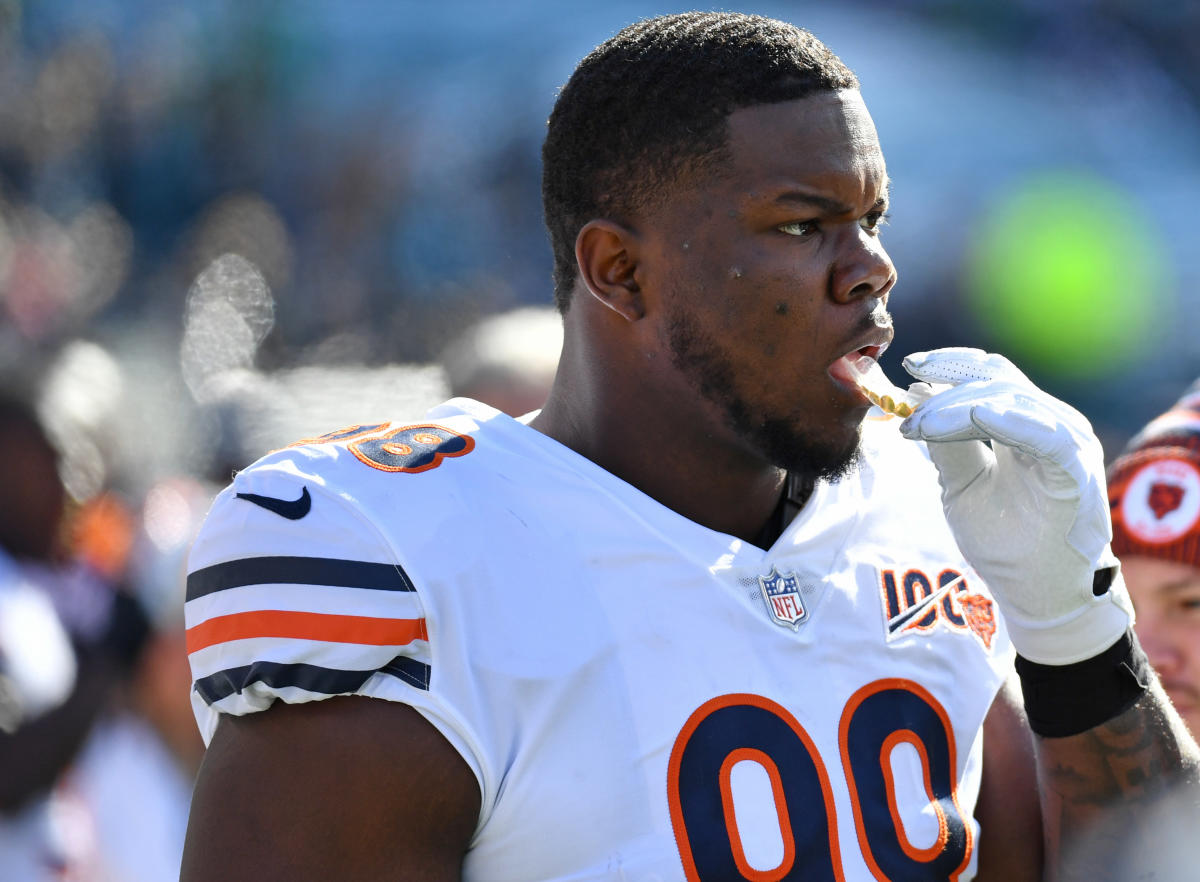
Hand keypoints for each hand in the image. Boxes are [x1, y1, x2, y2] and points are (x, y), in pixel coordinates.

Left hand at [898, 348, 1132, 664]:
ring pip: (1014, 400)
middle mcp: (1053, 425)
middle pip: (998, 380)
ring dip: (961, 407)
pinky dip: (1012, 421)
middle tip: (906, 406)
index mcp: (1027, 424)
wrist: (1040, 595)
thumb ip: (947, 444)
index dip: (948, 366)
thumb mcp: (962, 486)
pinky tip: (980, 415)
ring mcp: (1069, 445)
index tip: (907, 371)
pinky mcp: (1077, 471)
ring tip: (921, 423)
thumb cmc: (1007, 541)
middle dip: (945, 388)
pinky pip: (1048, 436)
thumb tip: (916, 398)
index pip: (989, 375)